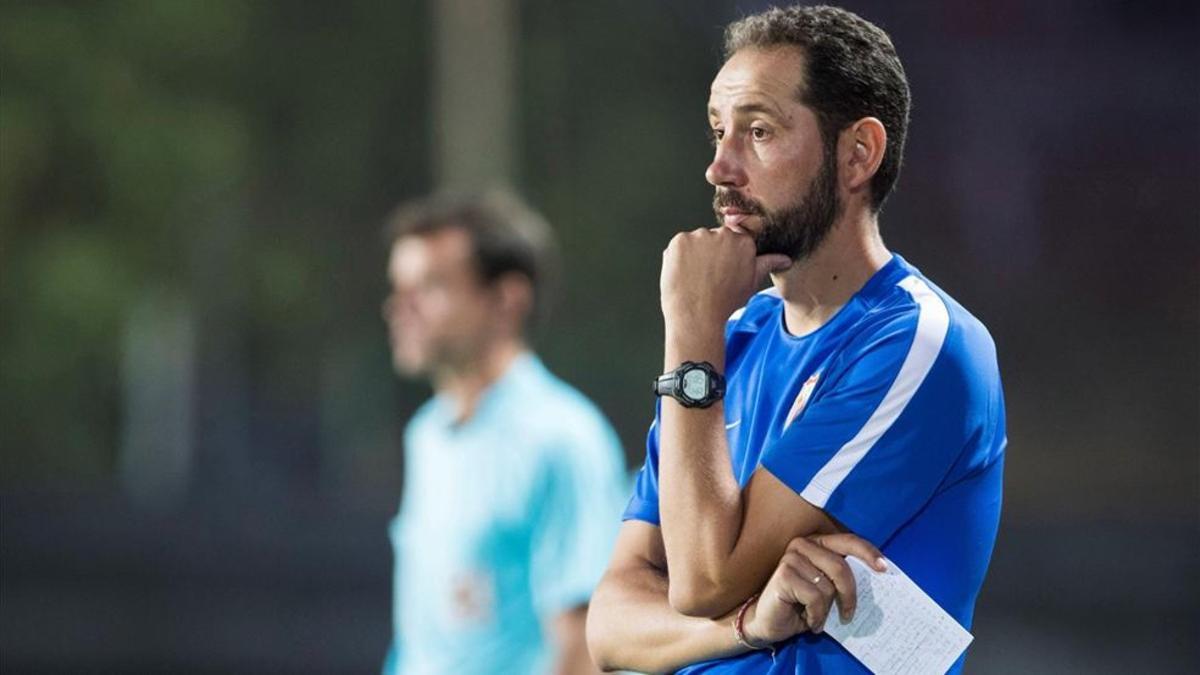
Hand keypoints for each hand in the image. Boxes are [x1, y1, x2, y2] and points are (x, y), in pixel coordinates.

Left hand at [660, 228, 790, 332]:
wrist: (698, 316)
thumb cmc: (725, 302)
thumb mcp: (751, 283)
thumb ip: (767, 264)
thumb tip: (785, 259)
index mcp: (743, 242)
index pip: (733, 240)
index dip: (725, 257)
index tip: (720, 270)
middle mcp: (724, 234)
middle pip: (714, 238)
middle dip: (710, 253)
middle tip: (707, 276)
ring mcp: (700, 236)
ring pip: (695, 241)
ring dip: (693, 254)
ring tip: (695, 277)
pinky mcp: (680, 240)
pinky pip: (678, 245)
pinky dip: (678, 257)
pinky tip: (684, 274)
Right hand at [742, 534, 886, 644]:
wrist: (769, 622)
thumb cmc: (801, 605)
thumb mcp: (827, 588)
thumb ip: (843, 578)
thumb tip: (875, 577)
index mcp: (817, 543)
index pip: (848, 541)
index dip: (868, 553)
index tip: (885, 569)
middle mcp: (802, 544)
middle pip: (841, 567)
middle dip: (849, 595)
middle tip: (848, 615)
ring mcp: (791, 558)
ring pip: (828, 586)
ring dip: (827, 609)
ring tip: (817, 616)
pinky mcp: (784, 574)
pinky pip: (815, 597)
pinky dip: (816, 615)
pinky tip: (807, 619)